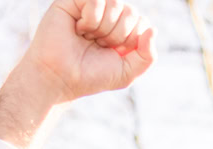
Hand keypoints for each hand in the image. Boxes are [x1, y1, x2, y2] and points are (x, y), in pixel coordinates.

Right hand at [24, 0, 155, 103]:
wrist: (60, 78)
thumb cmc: (90, 76)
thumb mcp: (126, 72)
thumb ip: (148, 56)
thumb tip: (152, 29)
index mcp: (123, 28)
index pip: (142, 23)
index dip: (130, 41)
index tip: (112, 53)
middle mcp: (109, 14)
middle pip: (131, 12)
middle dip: (116, 36)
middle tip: (98, 45)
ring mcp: (92, 5)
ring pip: (115, 3)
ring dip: (103, 28)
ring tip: (87, 37)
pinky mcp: (74, 0)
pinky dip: (91, 19)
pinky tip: (78, 28)